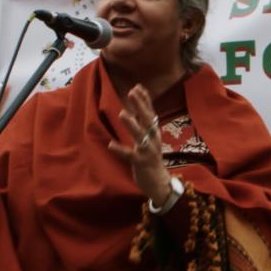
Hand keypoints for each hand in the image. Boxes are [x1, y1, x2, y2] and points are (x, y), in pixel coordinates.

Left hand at [106, 84, 172, 205]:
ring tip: (122, 113)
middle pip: (148, 120)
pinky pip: (130, 156)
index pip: (150, 113)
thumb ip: (144, 127)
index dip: (145, 100)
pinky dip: (121, 150)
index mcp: (154, 134)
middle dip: (140, 106)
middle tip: (131, 92)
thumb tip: (137, 110)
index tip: (138, 86)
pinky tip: (111, 145)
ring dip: (132, 124)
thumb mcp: (150, 141)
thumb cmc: (151, 160)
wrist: (159, 183)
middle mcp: (154, 140)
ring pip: (141, 136)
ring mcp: (148, 151)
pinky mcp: (142, 163)